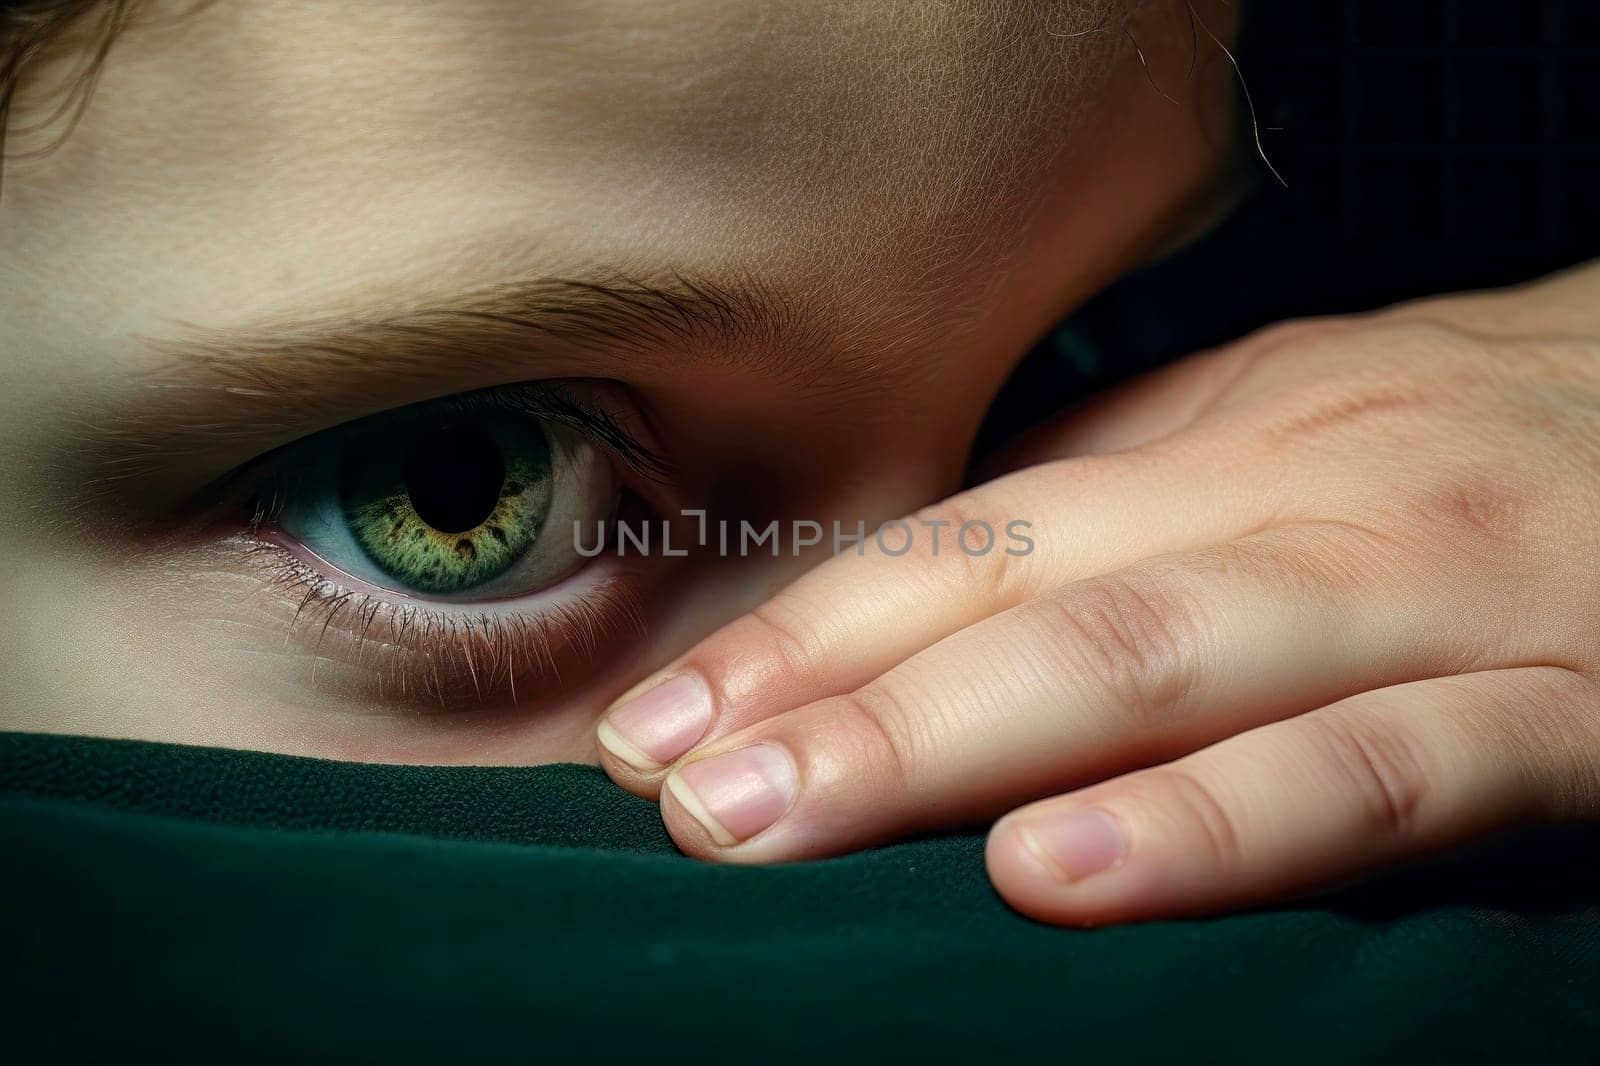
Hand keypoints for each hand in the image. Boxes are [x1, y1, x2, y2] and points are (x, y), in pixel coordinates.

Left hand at [595, 262, 1599, 924]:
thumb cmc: (1452, 466)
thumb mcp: (1269, 457)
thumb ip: (1108, 520)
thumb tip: (912, 602)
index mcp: (1208, 444)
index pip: (964, 537)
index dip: (801, 630)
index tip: (657, 721)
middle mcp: (1286, 504)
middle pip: (1020, 588)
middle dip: (829, 690)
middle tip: (669, 785)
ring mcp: (1412, 602)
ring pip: (1153, 660)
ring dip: (947, 743)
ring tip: (779, 818)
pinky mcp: (1553, 715)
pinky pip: (1370, 771)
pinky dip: (1213, 826)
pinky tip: (1062, 876)